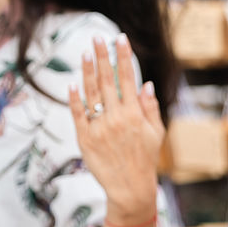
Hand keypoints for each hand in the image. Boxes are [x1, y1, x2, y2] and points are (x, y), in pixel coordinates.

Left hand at [68, 34, 163, 224]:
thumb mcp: (155, 133)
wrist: (129, 189)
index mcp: (135, 114)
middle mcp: (116, 118)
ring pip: (91, 93)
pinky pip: (78, 114)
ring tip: (85, 52)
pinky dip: (74, 98)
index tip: (120, 39)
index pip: (128, 79)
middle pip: (107, 80)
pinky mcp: (85, 138)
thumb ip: (150, 107)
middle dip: (103, 56)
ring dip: (88, 71)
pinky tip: (72, 83)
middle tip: (97, 37)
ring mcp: (99, 127)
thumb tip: (145, 83)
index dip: (123, 57)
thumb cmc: (144, 159)